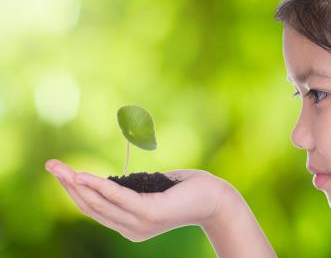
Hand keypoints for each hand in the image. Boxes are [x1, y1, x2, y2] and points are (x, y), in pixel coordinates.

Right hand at [44, 159, 233, 241]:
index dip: (74, 191)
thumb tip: (111, 180)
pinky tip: (83, 175)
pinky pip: (119, 197)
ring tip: (59, 168)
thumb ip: (130, 191)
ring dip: (77, 184)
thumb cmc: (184, 191)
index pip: (94, 209)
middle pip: (91, 207)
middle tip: (50, 165)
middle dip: (68, 185)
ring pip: (100, 203)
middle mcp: (130, 228)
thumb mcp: (151, 191)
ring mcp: (140, 223)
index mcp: (129, 224)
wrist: (214, 198)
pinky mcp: (150, 213)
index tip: (60, 173)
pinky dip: (100, 186)